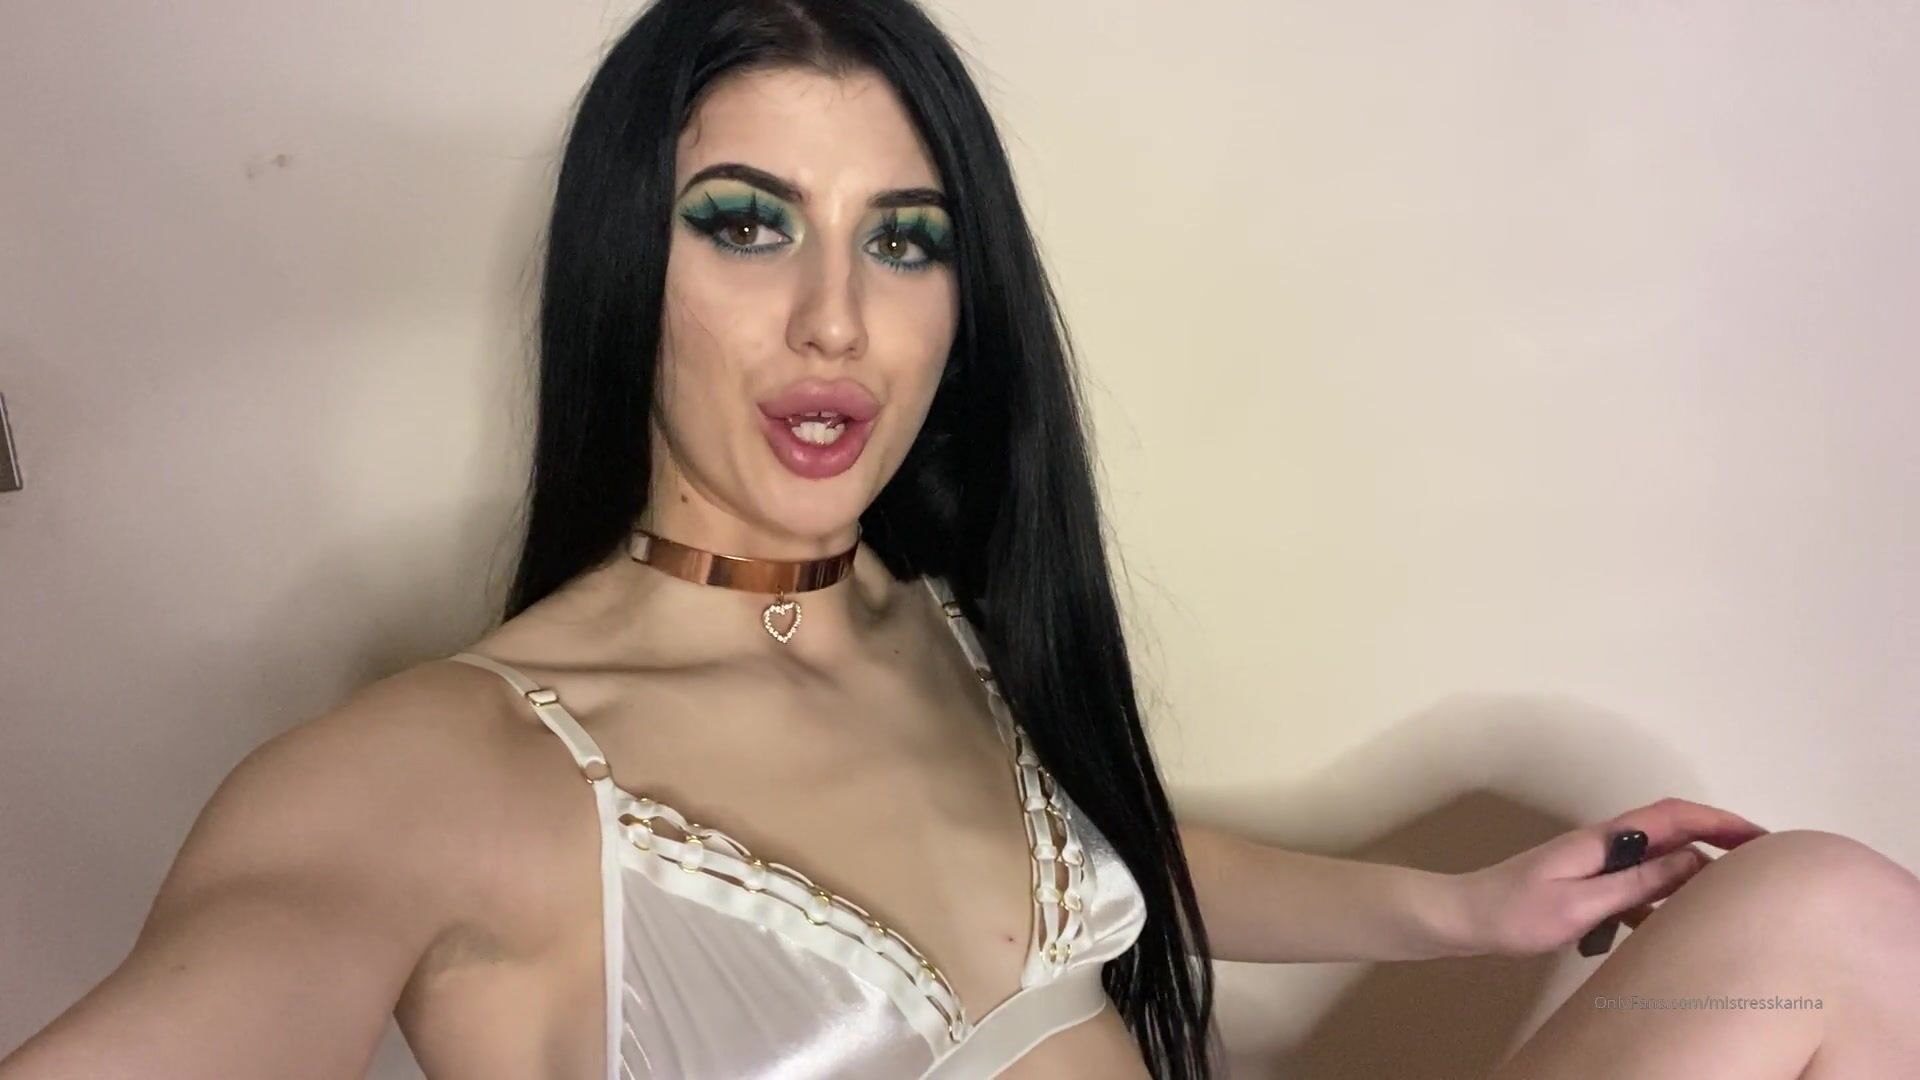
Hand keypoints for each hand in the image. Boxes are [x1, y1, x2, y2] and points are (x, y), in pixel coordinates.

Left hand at [1451, 797, 1768, 957]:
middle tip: (1762, 872)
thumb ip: (1637, 883)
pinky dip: (1662, 900)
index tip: (1762, 837)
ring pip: (1658, 861)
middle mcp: (1604, 843)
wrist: (1465, 919)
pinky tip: (1674, 928)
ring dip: (1692, 875)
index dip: (1721, 821)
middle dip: (1718, 844)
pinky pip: (1638, 886)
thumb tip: (1693, 862)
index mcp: (1604, 839)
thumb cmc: (1515, 912)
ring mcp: (1596, 863)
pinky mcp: (1588, 885)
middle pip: (1673, 834)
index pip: (1675, 816)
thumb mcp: (1581, 903)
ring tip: (1728, 902)